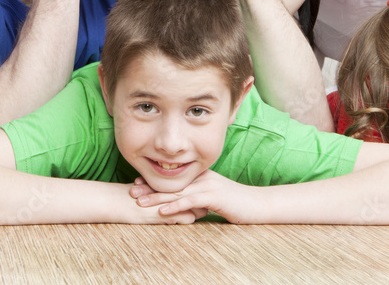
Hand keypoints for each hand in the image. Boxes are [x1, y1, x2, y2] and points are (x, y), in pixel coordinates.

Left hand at [130, 170, 262, 223]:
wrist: (257, 205)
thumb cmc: (236, 203)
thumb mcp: (215, 198)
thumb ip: (199, 199)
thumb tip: (184, 207)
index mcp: (201, 176)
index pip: (174, 177)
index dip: (155, 180)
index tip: (137, 183)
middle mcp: (202, 177)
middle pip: (172, 182)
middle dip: (150, 186)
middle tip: (131, 190)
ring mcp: (208, 185)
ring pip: (177, 191)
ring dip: (157, 197)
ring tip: (139, 201)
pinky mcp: (214, 196)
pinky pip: (190, 201)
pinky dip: (175, 206)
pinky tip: (162, 212)